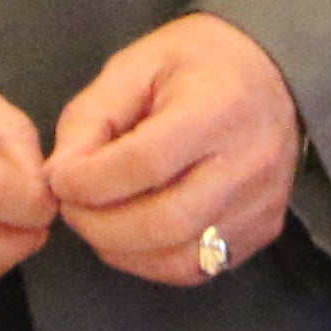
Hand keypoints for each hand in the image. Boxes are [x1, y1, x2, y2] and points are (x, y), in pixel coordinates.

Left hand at [45, 13, 298, 290]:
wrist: (271, 70)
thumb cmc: (199, 62)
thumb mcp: (135, 66)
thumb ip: (91, 117)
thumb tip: (58, 177)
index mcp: (219, 108)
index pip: (144, 164)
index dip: (90, 181)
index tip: (59, 179)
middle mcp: (249, 163)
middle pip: (163, 222)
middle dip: (99, 225)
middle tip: (72, 207)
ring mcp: (261, 204)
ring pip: (179, 258)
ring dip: (121, 250)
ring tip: (97, 221)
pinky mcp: (262, 230)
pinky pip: (198, 268)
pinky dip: (153, 261)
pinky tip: (133, 235)